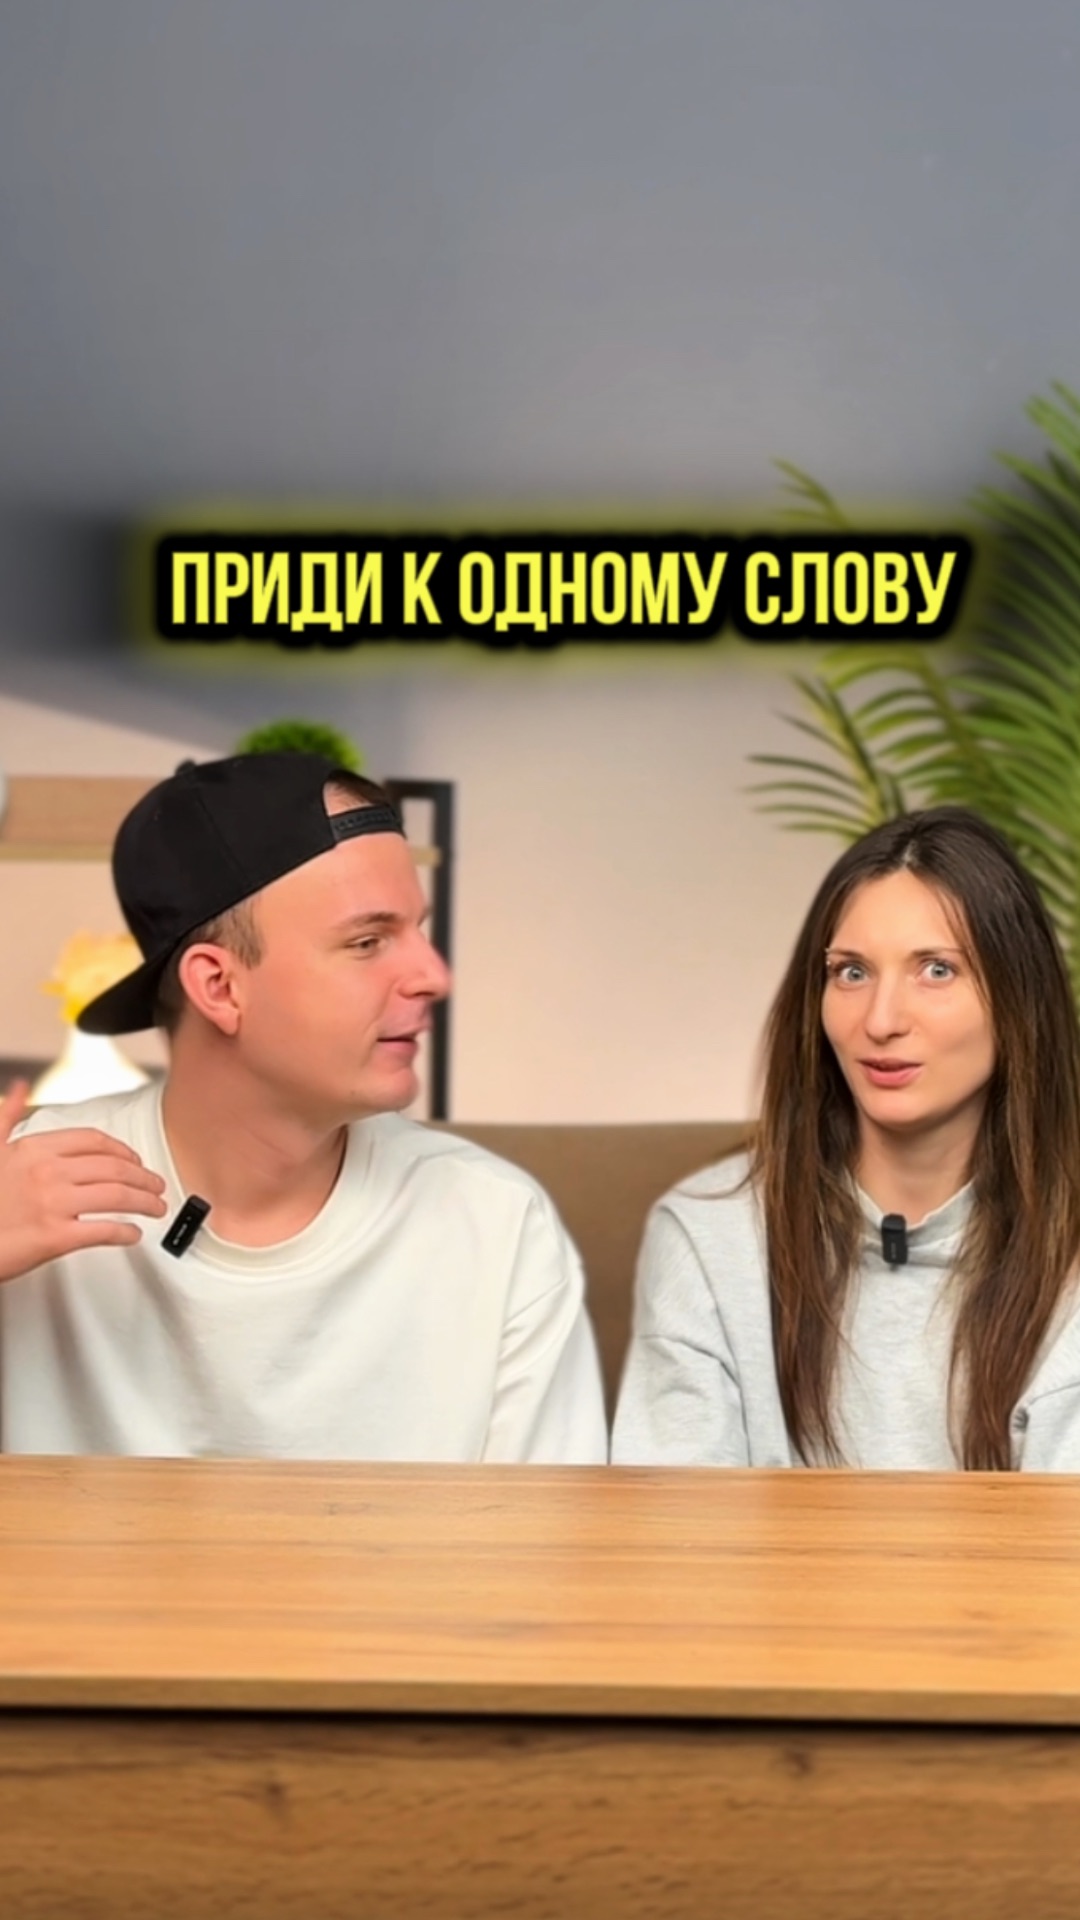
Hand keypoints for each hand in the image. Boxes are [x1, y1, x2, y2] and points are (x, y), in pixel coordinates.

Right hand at [0, 1080, 168, 1283]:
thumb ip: (6, 1118)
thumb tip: (20, 1088)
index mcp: (34, 1149)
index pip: (93, 1141)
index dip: (122, 1150)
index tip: (135, 1160)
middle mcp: (49, 1172)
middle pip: (114, 1168)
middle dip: (143, 1177)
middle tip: (156, 1186)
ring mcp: (54, 1203)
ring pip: (117, 1196)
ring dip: (145, 1201)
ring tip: (156, 1208)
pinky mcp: (56, 1236)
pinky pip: (104, 1230)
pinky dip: (125, 1232)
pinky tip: (133, 1233)